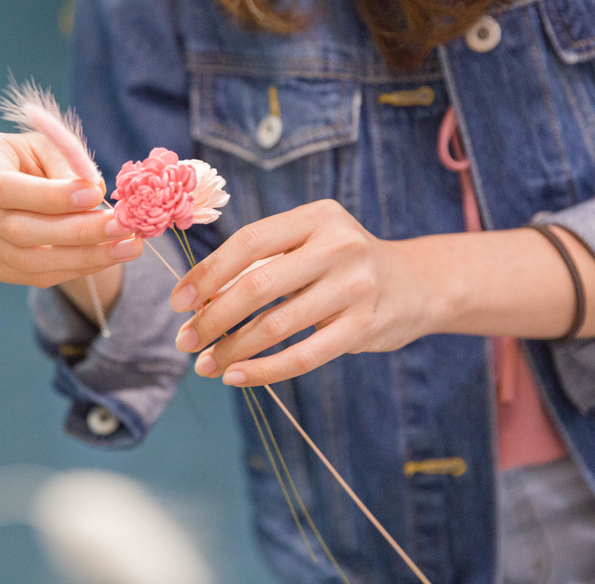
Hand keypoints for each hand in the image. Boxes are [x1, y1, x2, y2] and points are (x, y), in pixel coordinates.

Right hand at [0, 132, 142, 288]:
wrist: (20, 181)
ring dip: (85, 256)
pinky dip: (75, 268)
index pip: (4, 187)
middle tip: (123, 227)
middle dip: (78, 231)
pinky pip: (35, 276)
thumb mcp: (54, 147)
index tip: (95, 195)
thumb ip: (71, 167)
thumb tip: (94, 197)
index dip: (50, 196)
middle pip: (19, 230)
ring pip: (29, 261)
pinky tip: (107, 257)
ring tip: (128, 247)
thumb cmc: (39, 157)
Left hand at [169, 199, 433, 385]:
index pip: (248, 242)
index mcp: (316, 217)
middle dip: (212, 317)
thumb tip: (197, 302)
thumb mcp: (309, 245)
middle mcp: (338, 245)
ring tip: (206, 365)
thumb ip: (262, 264)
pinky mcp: (365, 326)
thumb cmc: (342, 265)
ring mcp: (355, 286)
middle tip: (185, 341)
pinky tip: (238, 377)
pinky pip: (304, 356)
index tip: (178, 302)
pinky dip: (265, 370)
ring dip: (232, 349)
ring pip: (276, 325)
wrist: (417, 284)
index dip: (207, 273)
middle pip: (257, 285)